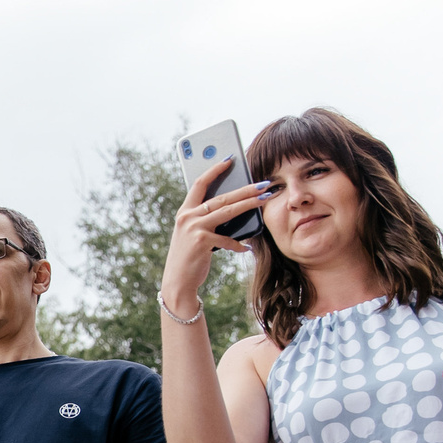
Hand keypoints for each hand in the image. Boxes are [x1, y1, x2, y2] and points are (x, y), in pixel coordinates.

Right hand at [160, 158, 270, 314]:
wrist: (177, 283)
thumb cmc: (189, 258)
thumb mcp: (194, 234)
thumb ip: (207, 220)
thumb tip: (234, 208)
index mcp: (184, 211)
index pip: (200, 183)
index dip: (215, 169)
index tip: (230, 159)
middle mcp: (187, 216)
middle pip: (221, 197)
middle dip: (245, 188)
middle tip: (263, 183)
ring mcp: (193, 228)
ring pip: (227, 211)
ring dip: (249, 203)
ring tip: (265, 198)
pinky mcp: (202, 241)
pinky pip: (227, 239)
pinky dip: (238, 244)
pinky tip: (246, 247)